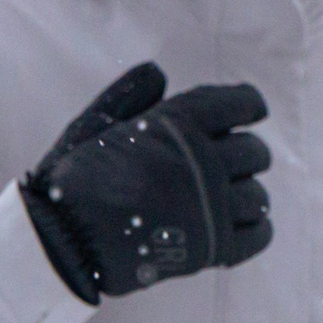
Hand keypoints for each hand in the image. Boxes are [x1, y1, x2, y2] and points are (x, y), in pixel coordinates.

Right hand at [23, 62, 272, 303]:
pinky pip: (258, 235)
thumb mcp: (94, 125)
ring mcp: (210, 207)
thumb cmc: (74, 181)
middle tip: (229, 161)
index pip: (237, 104)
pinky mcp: (211, 249)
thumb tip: (159, 73)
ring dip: (246, 194)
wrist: (63, 242)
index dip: (249, 104)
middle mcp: (202, 162)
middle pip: (254, 152)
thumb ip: (130, 95)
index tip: (252, 110)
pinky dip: (255, 229)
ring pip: (258, 195)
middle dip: (245, 154)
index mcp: (177, 125)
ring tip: (226, 197)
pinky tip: (238, 226)